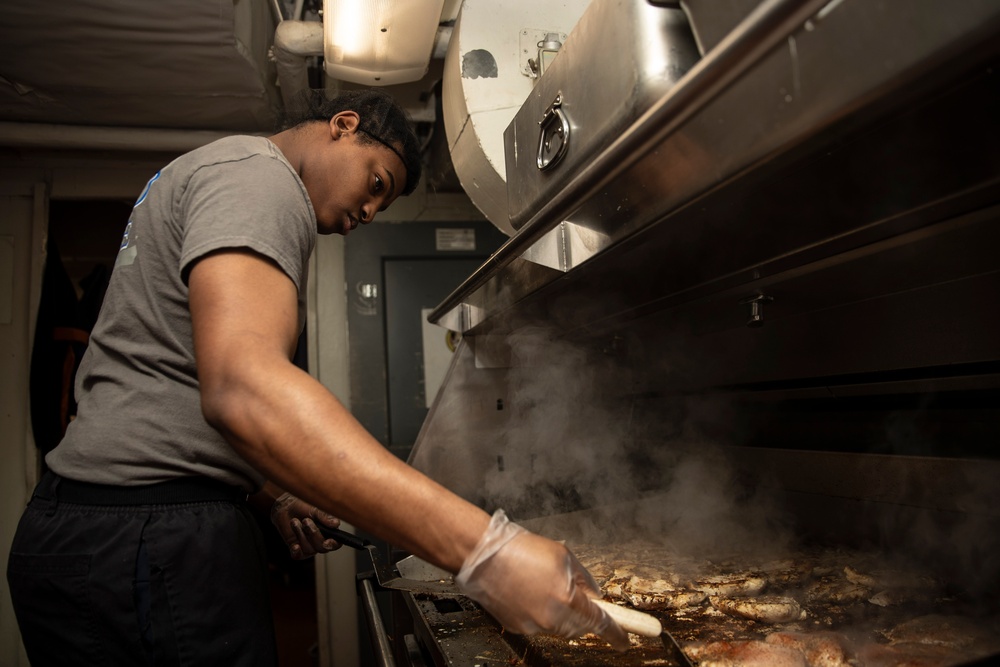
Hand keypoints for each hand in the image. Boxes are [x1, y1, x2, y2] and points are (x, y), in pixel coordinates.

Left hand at [270, 492, 341, 558]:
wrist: (287, 505)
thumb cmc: (303, 505)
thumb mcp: (316, 509)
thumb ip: (325, 517)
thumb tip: (336, 524)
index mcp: (328, 531)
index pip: (336, 543)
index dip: (333, 544)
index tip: (327, 541)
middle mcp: (319, 540)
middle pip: (321, 547)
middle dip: (313, 534)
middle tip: (306, 521)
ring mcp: (307, 545)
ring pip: (309, 550)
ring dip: (301, 535)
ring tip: (295, 521)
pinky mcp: (295, 547)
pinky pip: (298, 556)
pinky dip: (296, 552)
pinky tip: (295, 545)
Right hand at [455, 510, 629, 650]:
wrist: (484, 556)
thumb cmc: (522, 549)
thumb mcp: (563, 555)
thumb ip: (584, 578)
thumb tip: (593, 594)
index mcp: (567, 598)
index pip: (600, 623)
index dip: (616, 633)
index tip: (625, 640)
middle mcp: (552, 618)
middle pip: (580, 627)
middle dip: (583, 614)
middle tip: (574, 594)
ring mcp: (533, 625)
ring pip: (559, 627)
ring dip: (561, 613)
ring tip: (543, 586)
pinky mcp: (518, 628)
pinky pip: (539, 625)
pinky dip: (540, 613)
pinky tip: (528, 592)